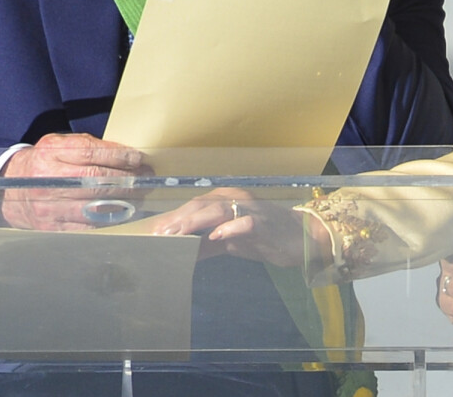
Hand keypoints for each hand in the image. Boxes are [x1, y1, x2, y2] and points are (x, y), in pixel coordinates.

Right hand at [0, 133, 150, 230]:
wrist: (7, 191)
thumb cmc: (42, 164)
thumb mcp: (57, 145)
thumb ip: (86, 146)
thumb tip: (123, 153)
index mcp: (51, 153)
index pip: (91, 153)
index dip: (119, 155)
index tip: (139, 158)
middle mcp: (49, 179)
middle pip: (96, 180)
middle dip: (127, 179)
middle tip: (147, 178)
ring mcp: (49, 205)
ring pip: (95, 205)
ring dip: (124, 201)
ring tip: (141, 196)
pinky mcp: (51, 226)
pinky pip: (87, 226)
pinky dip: (109, 220)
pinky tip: (124, 214)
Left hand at [144, 187, 309, 267]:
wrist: (302, 237)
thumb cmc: (264, 237)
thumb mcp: (230, 242)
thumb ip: (206, 245)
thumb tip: (178, 253)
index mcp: (226, 201)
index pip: (194, 207)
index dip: (173, 218)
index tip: (151, 233)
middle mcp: (236, 200)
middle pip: (201, 205)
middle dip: (178, 220)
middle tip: (157, 235)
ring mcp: (250, 210)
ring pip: (218, 210)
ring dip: (195, 221)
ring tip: (177, 234)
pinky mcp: (264, 224)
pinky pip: (245, 223)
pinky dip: (230, 228)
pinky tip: (216, 236)